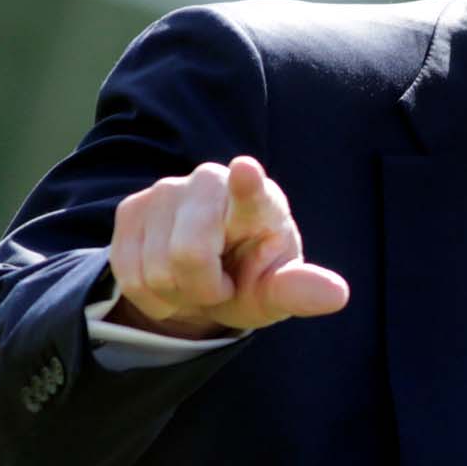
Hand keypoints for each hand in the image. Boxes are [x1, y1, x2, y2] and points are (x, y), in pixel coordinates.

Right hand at [106, 156, 348, 338]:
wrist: (204, 277)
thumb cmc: (251, 277)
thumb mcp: (276, 291)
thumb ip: (300, 290)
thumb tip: (338, 295)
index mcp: (259, 200)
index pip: (251, 190)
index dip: (246, 183)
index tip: (246, 170)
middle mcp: (211, 183)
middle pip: (188, 253)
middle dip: (201, 288)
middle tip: (218, 285)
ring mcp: (167, 190)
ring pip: (154, 268)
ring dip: (174, 292)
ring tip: (193, 279)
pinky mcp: (132, 208)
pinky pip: (128, 273)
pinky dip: (150, 292)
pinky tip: (168, 277)